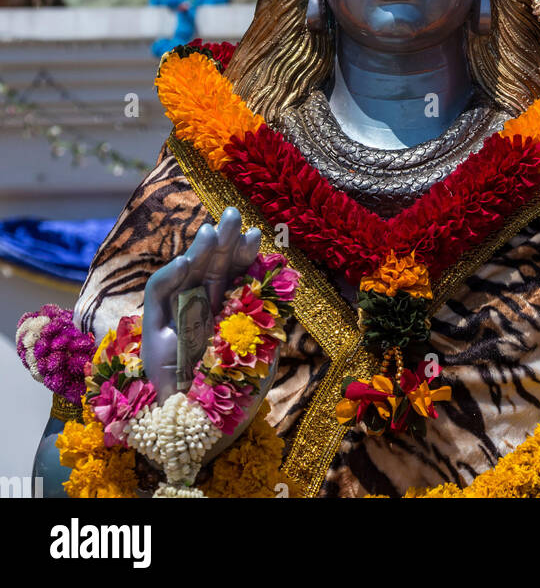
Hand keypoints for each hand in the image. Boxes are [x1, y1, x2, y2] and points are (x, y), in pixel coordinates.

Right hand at [142, 207, 260, 404]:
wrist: (207, 430)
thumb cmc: (240, 393)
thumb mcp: (266, 348)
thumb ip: (270, 313)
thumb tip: (278, 271)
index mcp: (231, 308)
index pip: (238, 272)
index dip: (245, 252)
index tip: (258, 234)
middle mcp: (205, 307)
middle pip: (214, 265)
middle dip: (223, 239)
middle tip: (233, 215)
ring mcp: (179, 316)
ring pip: (187, 272)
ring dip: (199, 249)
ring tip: (212, 232)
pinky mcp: (154, 330)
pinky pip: (158, 294)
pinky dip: (170, 275)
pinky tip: (187, 262)